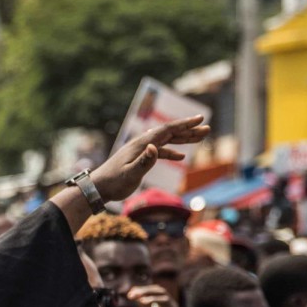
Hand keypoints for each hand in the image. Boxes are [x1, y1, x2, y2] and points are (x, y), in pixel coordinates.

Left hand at [86, 115, 208, 203]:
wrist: (98, 187)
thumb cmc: (114, 182)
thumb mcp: (130, 174)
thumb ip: (143, 162)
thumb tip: (154, 147)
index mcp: (143, 143)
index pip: (167, 130)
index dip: (185, 124)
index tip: (200, 118)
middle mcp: (143, 143)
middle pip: (170, 132)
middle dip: (189, 130)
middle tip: (207, 128)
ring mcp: (141, 150)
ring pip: (166, 141)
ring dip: (183, 139)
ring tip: (200, 138)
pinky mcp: (140, 158)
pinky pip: (160, 151)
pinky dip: (171, 152)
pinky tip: (181, 157)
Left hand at [129, 285, 177, 306]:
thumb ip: (142, 305)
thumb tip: (135, 294)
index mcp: (163, 303)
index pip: (153, 291)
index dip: (142, 290)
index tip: (130, 294)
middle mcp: (170, 303)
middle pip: (157, 289)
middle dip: (143, 289)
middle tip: (131, 293)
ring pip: (162, 292)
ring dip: (147, 292)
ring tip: (135, 296)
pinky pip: (164, 301)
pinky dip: (153, 299)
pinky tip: (142, 302)